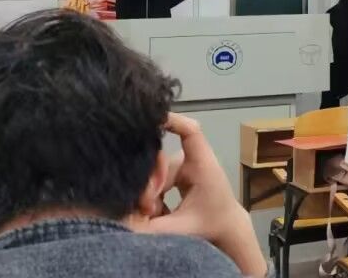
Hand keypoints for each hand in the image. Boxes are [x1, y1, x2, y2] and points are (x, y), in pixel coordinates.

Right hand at [144, 114, 264, 275]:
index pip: (189, 132)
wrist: (227, 230)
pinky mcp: (175, 174)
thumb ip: (150, 227)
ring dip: (149, 194)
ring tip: (153, 214)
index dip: (172, 120)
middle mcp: (191, 161)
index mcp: (201, 165)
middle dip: (149, 186)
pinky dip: (150, 195)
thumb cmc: (211, 225)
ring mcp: (182, 166)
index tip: (149, 118)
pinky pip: (154, 178)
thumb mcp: (180, 229)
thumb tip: (121, 221)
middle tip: (150, 210)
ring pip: (153, 172)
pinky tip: (153, 212)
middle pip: (159, 161)